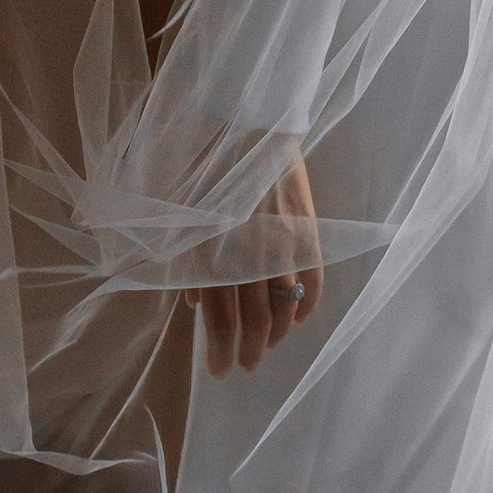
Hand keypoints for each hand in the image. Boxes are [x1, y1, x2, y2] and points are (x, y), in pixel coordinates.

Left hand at [187, 157, 323, 379]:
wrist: (244, 120)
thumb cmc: (199, 164)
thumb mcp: (178, 215)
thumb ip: (185, 261)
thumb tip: (195, 304)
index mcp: (210, 252)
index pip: (219, 317)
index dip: (220, 350)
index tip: (221, 372)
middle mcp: (246, 253)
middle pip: (253, 318)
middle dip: (250, 349)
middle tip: (247, 367)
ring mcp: (279, 241)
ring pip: (283, 303)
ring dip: (277, 331)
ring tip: (271, 346)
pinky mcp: (304, 226)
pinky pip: (313, 275)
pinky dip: (308, 301)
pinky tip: (301, 318)